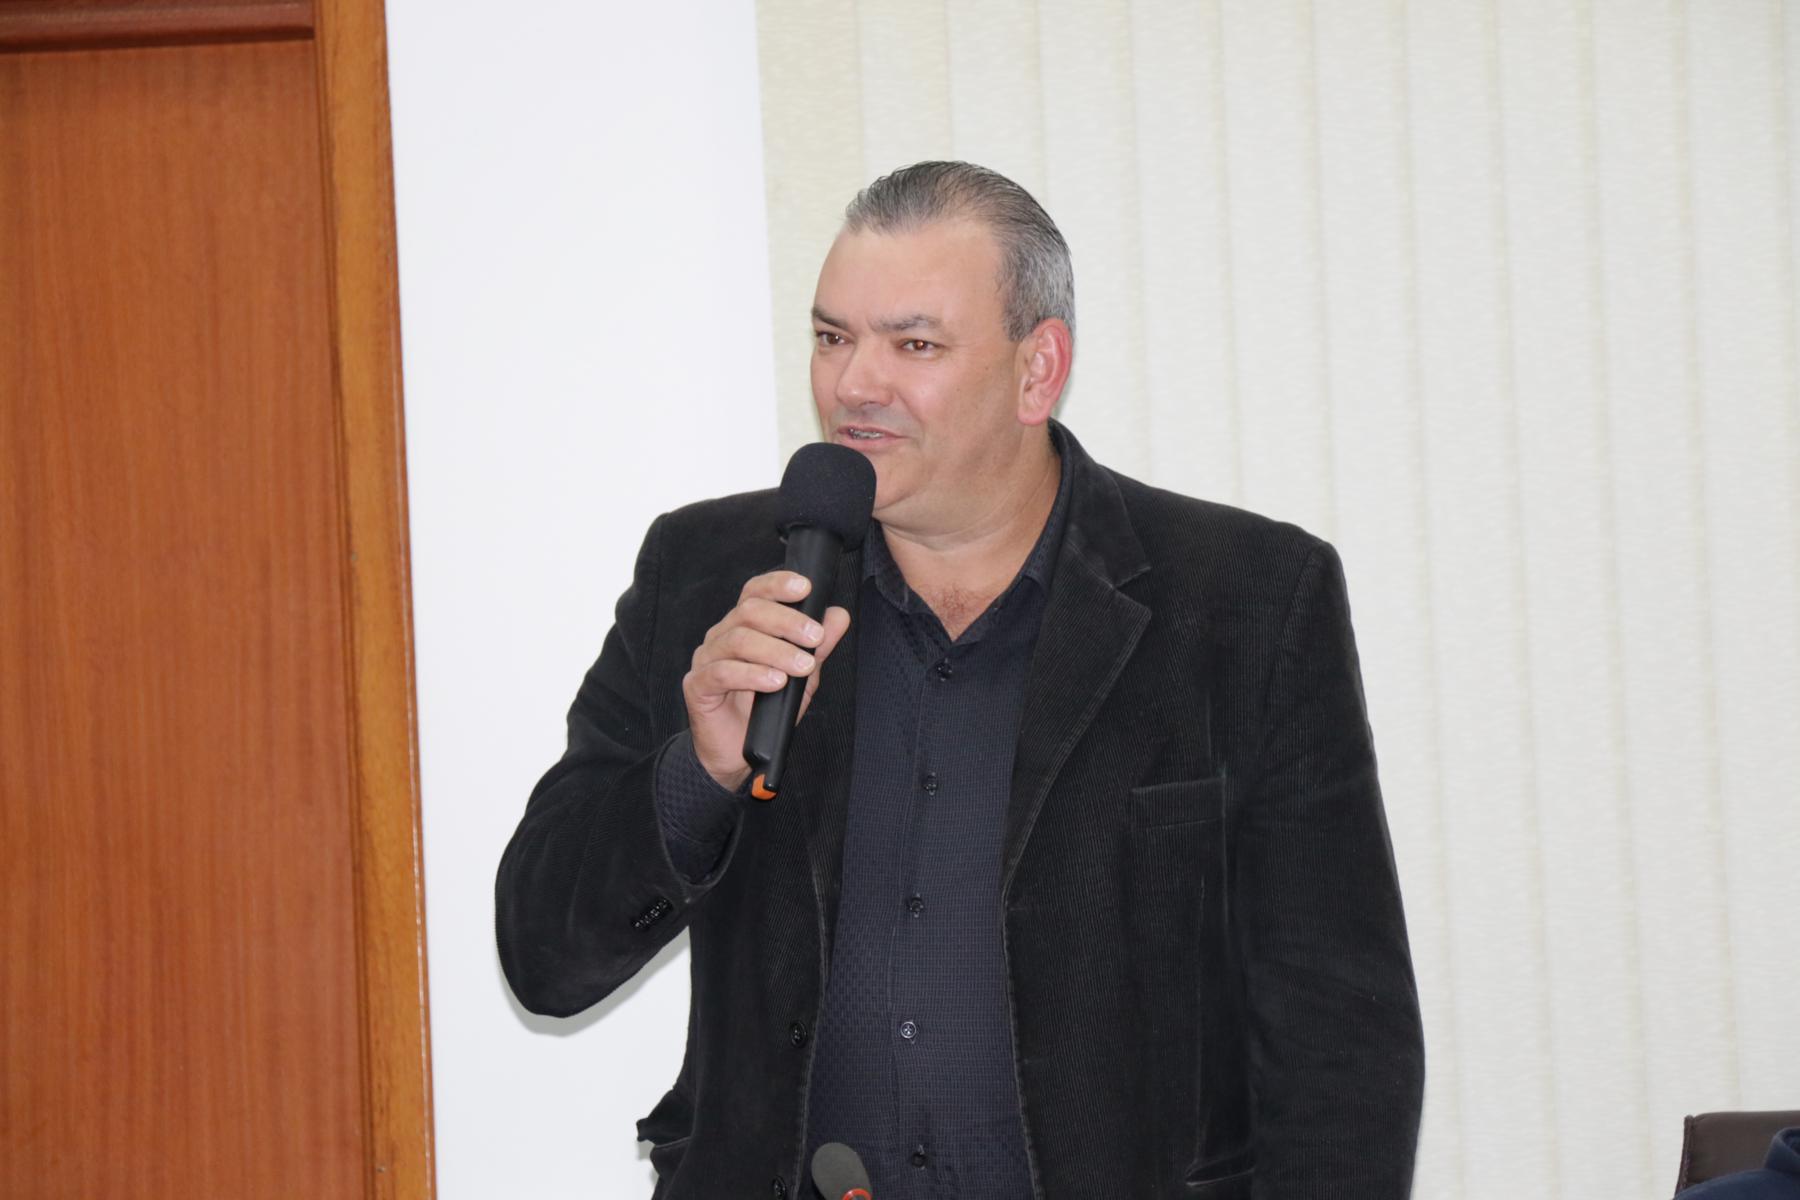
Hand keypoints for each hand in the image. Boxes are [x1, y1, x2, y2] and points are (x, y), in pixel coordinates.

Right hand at [681, 570, 851, 791]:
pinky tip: (775, 682)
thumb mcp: (803, 676)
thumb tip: (838, 615)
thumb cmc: (767, 709)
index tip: (806, 587)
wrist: (738, 753)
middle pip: (749, 611)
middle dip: (787, 621)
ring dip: (775, 650)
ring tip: (801, 666)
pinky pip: (721, 672)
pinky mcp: (697, 685)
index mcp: (744, 626)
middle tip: (814, 637)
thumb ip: (819, 646)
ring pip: (738, 640)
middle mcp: (722, 636)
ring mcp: (706, 659)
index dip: (778, 584)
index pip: (756, 592)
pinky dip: (752, 674)